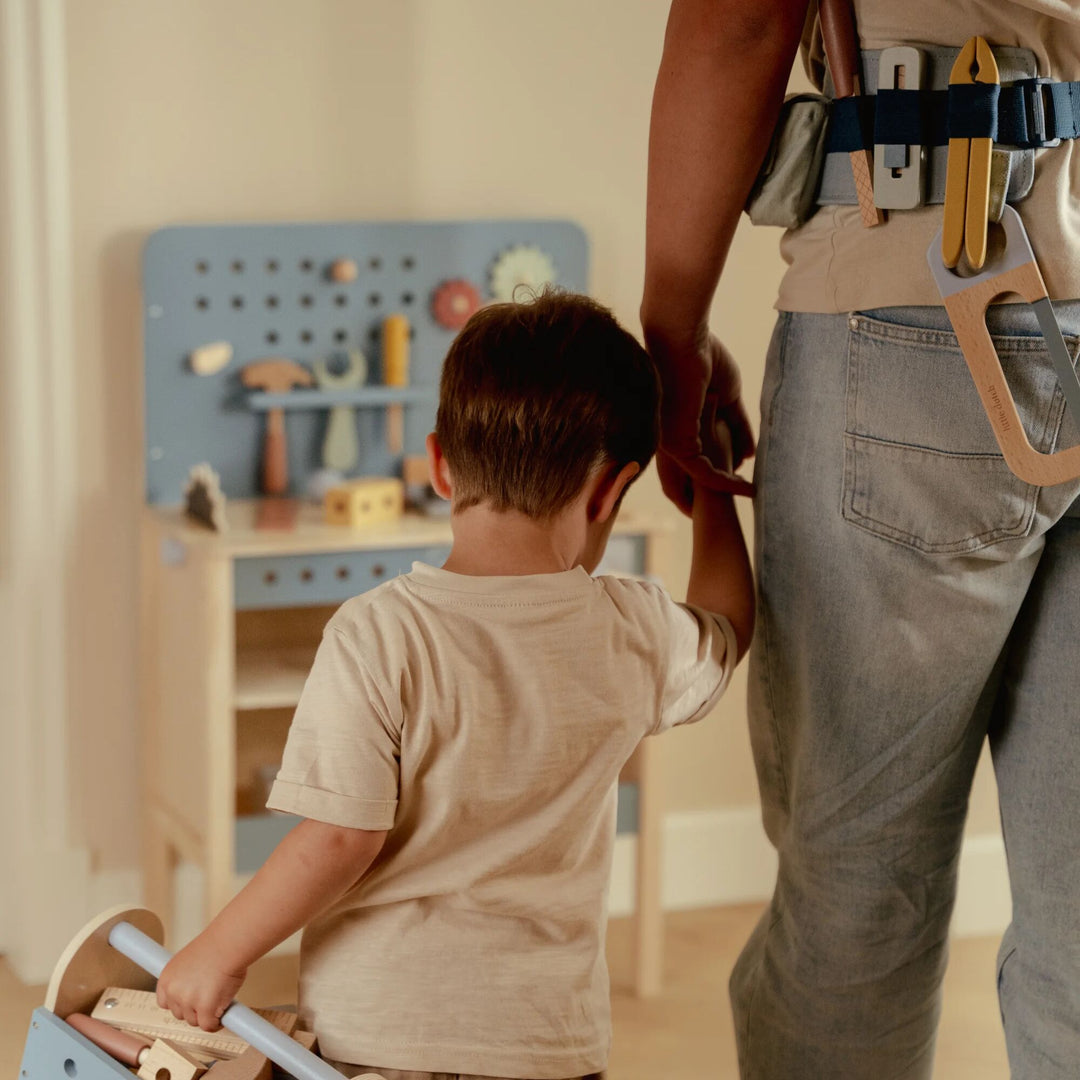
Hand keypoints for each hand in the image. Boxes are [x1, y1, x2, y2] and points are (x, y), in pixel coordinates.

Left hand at [156, 933, 245, 1031]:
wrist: (229, 942)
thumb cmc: (216, 945)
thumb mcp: (189, 960)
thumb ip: (186, 979)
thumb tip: (193, 991)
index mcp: (167, 978)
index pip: (165, 1002)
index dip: (179, 1002)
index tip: (189, 1001)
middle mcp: (173, 991)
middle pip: (180, 1014)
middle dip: (194, 1009)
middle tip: (209, 998)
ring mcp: (188, 1001)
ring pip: (194, 1021)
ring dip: (206, 1015)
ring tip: (218, 1002)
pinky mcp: (205, 1009)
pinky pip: (208, 1025)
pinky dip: (216, 1024)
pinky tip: (223, 1015)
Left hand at [646, 331, 754, 504]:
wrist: (683, 335)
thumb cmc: (703, 356)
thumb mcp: (728, 398)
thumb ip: (737, 426)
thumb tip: (748, 455)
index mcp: (672, 427)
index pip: (684, 466)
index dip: (701, 484)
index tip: (725, 492)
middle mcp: (665, 440)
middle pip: (681, 485)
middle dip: (701, 504)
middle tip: (721, 520)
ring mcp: (668, 444)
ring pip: (694, 483)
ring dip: (721, 495)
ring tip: (748, 501)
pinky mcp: (678, 443)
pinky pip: (705, 474)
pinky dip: (728, 484)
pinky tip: (748, 489)